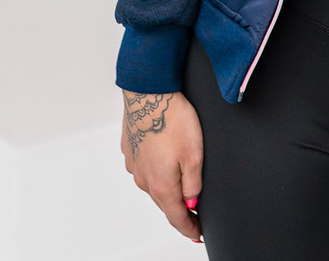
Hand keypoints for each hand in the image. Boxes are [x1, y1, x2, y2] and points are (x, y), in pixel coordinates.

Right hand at [120, 89, 203, 242]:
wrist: (148, 94)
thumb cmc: (173, 120)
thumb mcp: (194, 154)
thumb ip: (193, 183)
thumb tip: (191, 201)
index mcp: (162, 186)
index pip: (177, 217)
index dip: (189, 228)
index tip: (197, 234)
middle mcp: (144, 180)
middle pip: (165, 202)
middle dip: (180, 209)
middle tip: (194, 216)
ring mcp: (134, 165)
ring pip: (154, 184)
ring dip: (167, 188)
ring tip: (181, 188)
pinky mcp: (131, 150)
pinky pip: (146, 166)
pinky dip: (157, 170)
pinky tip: (165, 160)